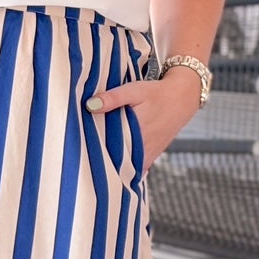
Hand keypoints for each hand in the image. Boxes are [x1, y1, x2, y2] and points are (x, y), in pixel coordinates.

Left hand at [86, 72, 202, 174]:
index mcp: (136, 133)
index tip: (77, 151)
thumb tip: (90, 105)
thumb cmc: (156, 93)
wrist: (181, 99)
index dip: (91, 151)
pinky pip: (133, 169)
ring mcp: (147, 156)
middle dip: (97, 160)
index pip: (107, 150)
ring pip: (124, 168)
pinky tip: (110, 161)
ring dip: (110, 165)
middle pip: (114, 162)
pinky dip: (122, 167)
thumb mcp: (135, 90)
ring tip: (92, 160)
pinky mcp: (150, 158)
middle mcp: (142, 149)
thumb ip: (113, 98)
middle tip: (80, 156)